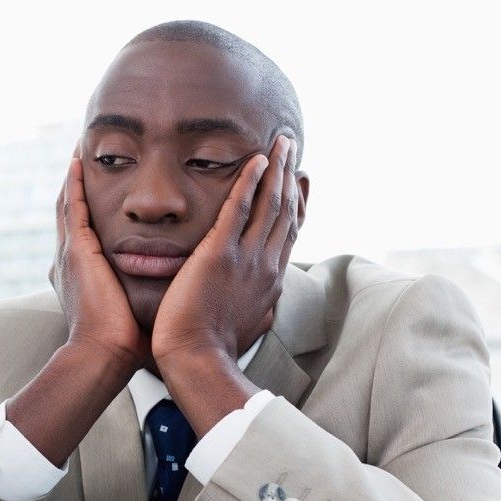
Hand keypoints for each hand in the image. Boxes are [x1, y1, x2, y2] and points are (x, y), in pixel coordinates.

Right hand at [48, 155, 149, 369]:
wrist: (105, 356)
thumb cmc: (127, 343)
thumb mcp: (135, 309)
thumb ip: (145, 292)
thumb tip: (172, 291)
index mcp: (84, 274)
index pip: (87, 230)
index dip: (90, 206)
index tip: (100, 185)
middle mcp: (72, 259)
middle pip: (73, 211)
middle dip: (77, 185)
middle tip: (85, 155)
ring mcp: (71, 253)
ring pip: (68, 203)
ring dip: (73, 176)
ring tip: (80, 146)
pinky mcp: (77, 251)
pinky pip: (72, 207)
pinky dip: (73, 183)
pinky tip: (78, 159)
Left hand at [152, 134, 298, 368]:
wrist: (198, 358)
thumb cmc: (214, 348)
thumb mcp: (249, 325)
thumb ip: (260, 309)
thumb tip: (267, 308)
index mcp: (271, 280)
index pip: (290, 232)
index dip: (298, 201)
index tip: (302, 179)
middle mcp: (267, 264)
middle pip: (286, 209)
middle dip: (291, 174)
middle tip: (293, 146)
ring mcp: (247, 257)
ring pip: (270, 203)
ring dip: (277, 168)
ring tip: (281, 141)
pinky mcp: (220, 253)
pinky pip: (239, 208)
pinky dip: (249, 181)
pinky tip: (255, 159)